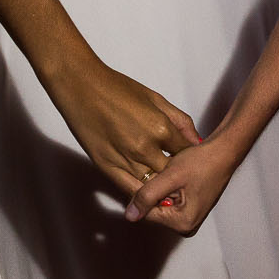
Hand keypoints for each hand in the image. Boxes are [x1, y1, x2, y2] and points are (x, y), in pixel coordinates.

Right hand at [47, 60, 201, 201]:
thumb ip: (180, 121)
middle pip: (171, 173)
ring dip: (160, 186)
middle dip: (177, 174)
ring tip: (164, 185)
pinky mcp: (106, 167)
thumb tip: (197, 141)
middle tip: (179, 174)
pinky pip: (129, 189)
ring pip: (151, 185)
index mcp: (161, 128)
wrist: (81, 86)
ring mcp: (125, 159)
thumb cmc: (117, 88)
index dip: (189, 156)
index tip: (188, 158)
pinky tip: (145, 190)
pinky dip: (140, 192)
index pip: (185, 152)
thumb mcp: (156, 98)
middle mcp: (145, 148)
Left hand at [125, 131, 243, 232]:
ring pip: (159, 203)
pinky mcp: (188, 207)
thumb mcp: (172, 176)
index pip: (147, 213)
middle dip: (148, 190)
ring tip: (158, 170)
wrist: (224, 151)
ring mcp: (188, 216)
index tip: (127, 177)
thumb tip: (131, 214)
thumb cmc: (204, 161)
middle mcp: (187, 224)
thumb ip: (149, 195)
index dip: (137, 193)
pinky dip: (163, 186)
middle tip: (145, 170)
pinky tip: (166, 173)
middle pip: (153, 209)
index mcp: (183, 222)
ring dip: (155, 187)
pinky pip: (167, 199)